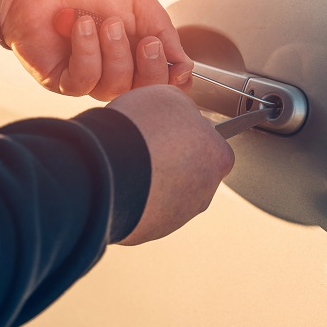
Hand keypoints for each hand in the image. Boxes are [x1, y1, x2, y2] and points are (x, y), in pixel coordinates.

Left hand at [0, 0, 193, 100]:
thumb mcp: (138, 1)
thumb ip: (164, 31)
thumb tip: (184, 65)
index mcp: (138, 53)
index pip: (163, 82)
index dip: (174, 80)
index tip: (177, 64)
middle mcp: (116, 70)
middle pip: (145, 92)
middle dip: (151, 68)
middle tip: (147, 42)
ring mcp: (90, 77)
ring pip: (116, 87)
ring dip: (115, 52)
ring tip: (105, 23)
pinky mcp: (61, 79)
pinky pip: (84, 80)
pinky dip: (87, 52)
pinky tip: (81, 28)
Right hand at [107, 85, 234, 244]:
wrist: (108, 166)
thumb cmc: (141, 129)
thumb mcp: (168, 96)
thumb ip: (184, 108)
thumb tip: (183, 114)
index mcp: (218, 157)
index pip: (212, 145)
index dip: (189, 134)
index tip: (170, 130)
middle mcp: (205, 191)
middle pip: (192, 173)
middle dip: (172, 162)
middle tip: (147, 146)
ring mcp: (179, 216)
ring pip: (168, 195)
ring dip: (153, 181)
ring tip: (128, 163)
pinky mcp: (151, 231)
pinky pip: (146, 210)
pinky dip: (135, 198)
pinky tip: (120, 181)